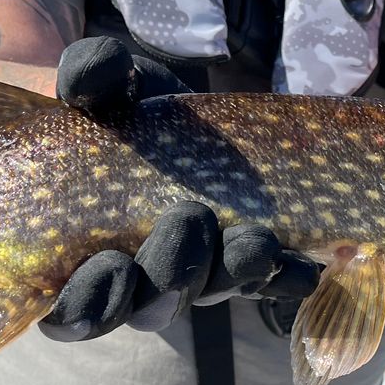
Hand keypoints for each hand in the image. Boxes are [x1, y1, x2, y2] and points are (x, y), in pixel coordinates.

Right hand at [40, 39, 316, 341]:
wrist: (176, 111)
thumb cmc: (119, 110)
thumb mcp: (105, 87)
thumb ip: (91, 79)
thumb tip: (93, 72)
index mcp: (84, 257)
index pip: (77, 312)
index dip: (89, 304)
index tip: (110, 264)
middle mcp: (140, 280)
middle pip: (152, 307)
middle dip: (172, 272)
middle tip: (186, 219)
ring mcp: (197, 276)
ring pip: (212, 293)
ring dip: (234, 273)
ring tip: (254, 241)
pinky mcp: (245, 264)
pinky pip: (267, 283)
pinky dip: (286, 276)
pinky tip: (307, 267)